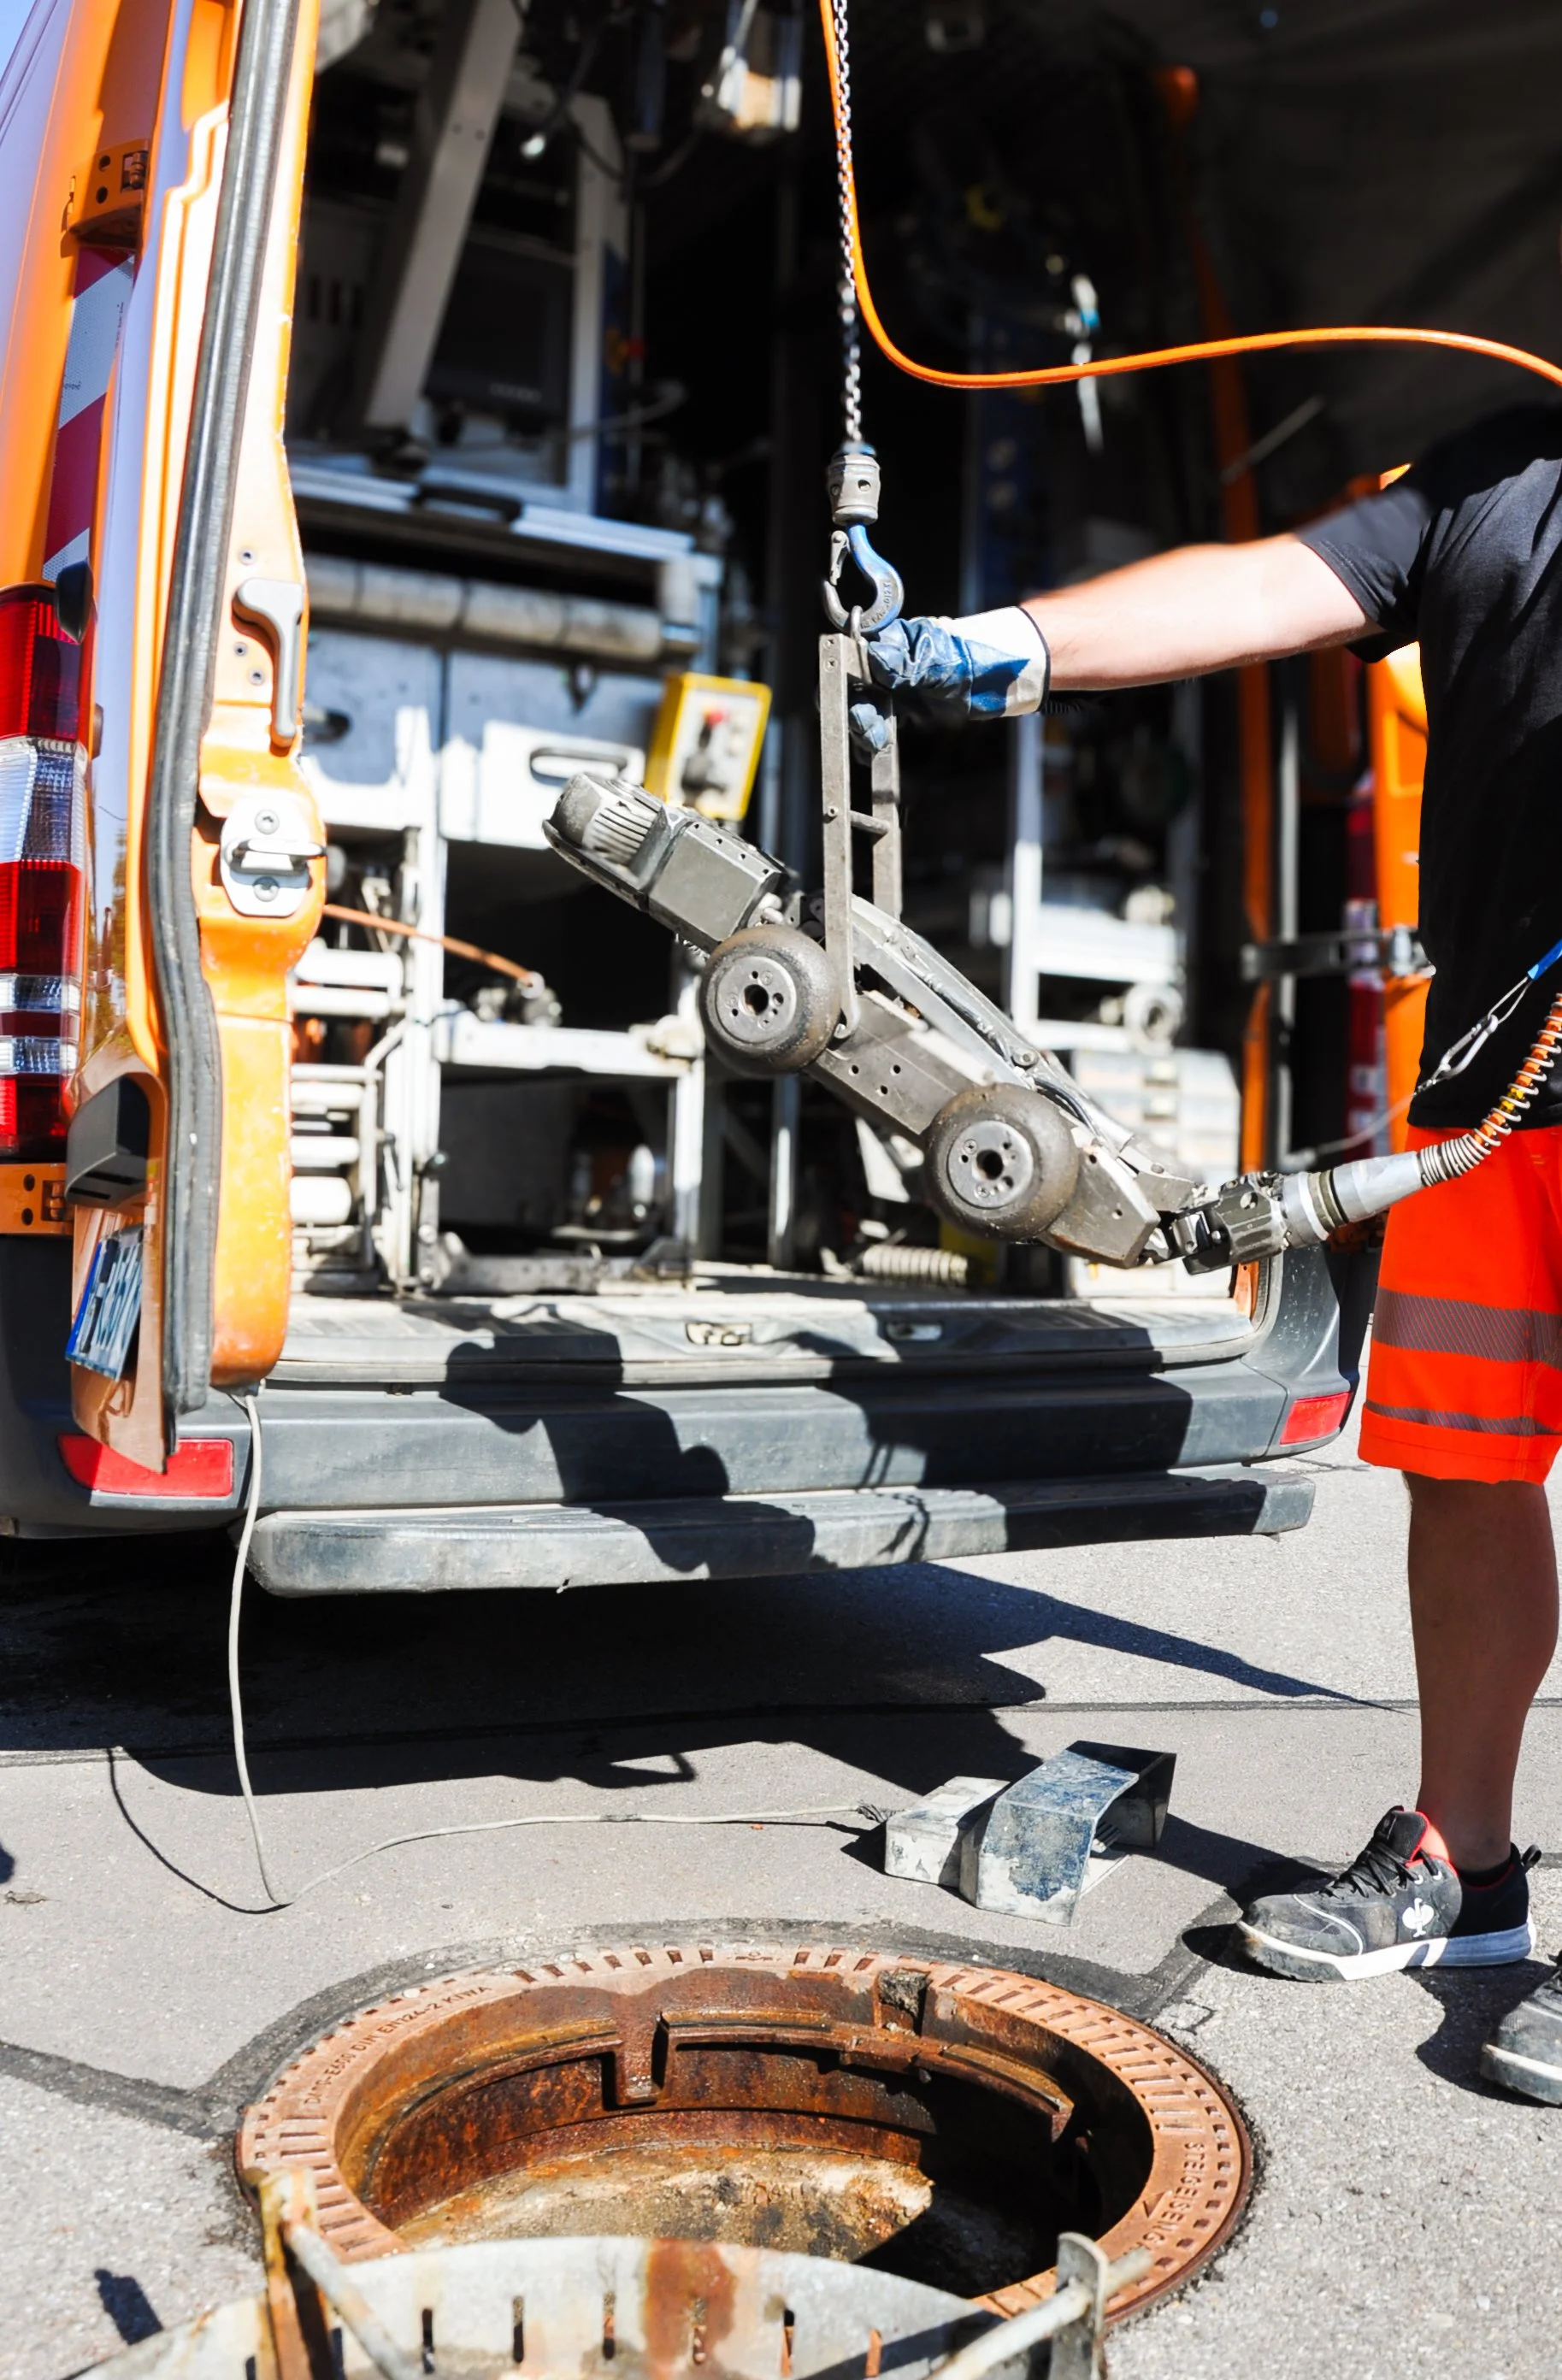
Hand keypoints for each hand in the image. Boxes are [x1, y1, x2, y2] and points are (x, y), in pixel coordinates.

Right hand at [863, 605, 1049, 726]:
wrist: (1001, 676)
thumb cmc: (976, 659)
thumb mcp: (944, 661)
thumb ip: (910, 662)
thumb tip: (876, 659)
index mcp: (893, 641)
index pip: (853, 658)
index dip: (846, 682)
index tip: (855, 706)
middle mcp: (889, 661)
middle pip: (854, 686)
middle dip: (855, 710)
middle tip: (868, 731)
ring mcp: (896, 684)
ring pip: (864, 706)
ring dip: (862, 727)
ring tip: (872, 744)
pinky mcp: (906, 704)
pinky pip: (880, 720)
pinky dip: (873, 736)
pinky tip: (873, 750)